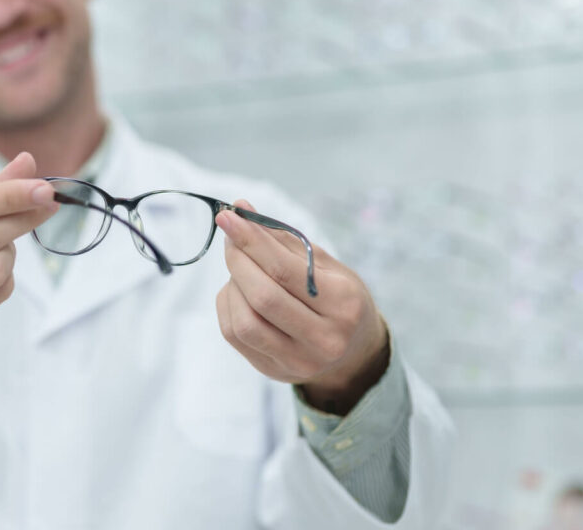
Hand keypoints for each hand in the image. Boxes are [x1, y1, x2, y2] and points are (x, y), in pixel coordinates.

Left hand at [215, 200, 388, 415]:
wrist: (354, 353)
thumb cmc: (339, 298)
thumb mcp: (325, 265)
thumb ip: (282, 239)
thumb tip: (240, 209)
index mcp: (344, 304)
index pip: (285, 270)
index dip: (251, 240)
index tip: (229, 215)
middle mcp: (324, 339)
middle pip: (262, 297)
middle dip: (237, 259)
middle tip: (230, 236)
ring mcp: (298, 362)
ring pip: (243, 322)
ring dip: (231, 285)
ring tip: (240, 266)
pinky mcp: (274, 372)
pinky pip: (234, 335)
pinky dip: (228, 305)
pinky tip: (237, 291)